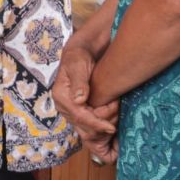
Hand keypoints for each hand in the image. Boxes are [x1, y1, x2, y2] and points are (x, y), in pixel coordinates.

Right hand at [52, 44, 118, 164]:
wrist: (82, 51)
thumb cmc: (80, 55)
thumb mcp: (79, 64)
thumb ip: (79, 82)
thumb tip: (79, 100)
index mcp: (61, 96)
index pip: (79, 116)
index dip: (95, 124)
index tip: (111, 128)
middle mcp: (65, 106)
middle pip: (83, 126)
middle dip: (101, 127)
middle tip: (117, 121)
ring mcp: (72, 110)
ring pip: (87, 128)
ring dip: (103, 127)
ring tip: (117, 118)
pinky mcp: (80, 110)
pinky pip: (90, 124)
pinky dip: (102, 125)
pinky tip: (112, 124)